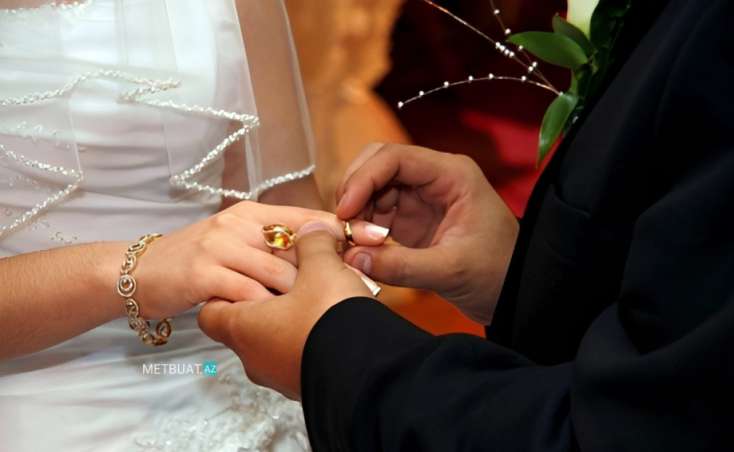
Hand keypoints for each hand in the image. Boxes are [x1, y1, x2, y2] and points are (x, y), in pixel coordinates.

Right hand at [132, 202, 387, 318]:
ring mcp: (221, 246)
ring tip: (329, 311)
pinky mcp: (203, 273)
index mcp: (254, 214)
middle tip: (365, 285)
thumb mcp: (240, 244)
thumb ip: (277, 248)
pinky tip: (281, 322)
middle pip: (301, 245)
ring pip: (279, 273)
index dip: (348, 229)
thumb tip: (330, 256)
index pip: (310, 218)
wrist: (138, 272)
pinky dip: (268, 310)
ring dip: (305, 296)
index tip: (382, 237)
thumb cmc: (199, 261)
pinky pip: (249, 295)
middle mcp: (240, 223)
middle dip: (334, 267)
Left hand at [198, 222, 370, 399]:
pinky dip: (309, 337)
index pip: (210, 310)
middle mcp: (254, 358)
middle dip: (266, 299)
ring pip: (273, 341)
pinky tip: (333, 321)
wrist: (372, 373)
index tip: (251, 273)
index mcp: (243, 328)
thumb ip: (312, 242)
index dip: (228, 288)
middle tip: (291, 279)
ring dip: (291, 319)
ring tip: (320, 298)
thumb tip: (312, 229)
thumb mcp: (322, 267)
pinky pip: (297, 356)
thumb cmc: (332, 319)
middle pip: (244, 324)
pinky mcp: (305, 386)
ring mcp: (279, 377)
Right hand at [336, 143, 518, 323]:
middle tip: (342, 224)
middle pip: (377, 165)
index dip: (363, 178)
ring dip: (356, 212)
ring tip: (355, 244)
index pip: (395, 157)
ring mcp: (420, 197)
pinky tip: (362, 249)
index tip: (344, 210)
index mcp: (451, 174)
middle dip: (354, 190)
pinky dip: (363, 228)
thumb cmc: (497, 273)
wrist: (515, 292)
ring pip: (372, 189)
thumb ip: (402, 266)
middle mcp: (433, 178)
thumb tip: (352, 259)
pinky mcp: (411, 219)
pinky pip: (375, 213)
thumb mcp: (451, 270)